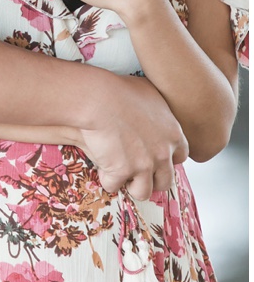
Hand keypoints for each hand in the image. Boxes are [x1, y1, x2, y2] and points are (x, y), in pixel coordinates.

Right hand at [81, 74, 188, 198]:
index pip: (180, 157)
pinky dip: (106, 178)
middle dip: (151, 178)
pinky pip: (114, 185)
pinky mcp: (123, 171)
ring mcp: (144, 165)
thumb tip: (153, 107)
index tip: (154, 155)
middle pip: (165, 180)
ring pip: (143, 191)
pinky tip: (100, 166)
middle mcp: (163, 153)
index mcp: (173, 134)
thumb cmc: (120, 89)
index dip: (166, 158)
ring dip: (131, 184)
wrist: (100, 98)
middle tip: (135, 169)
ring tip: (118, 174)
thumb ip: (158, 108)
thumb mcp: (149, 92)